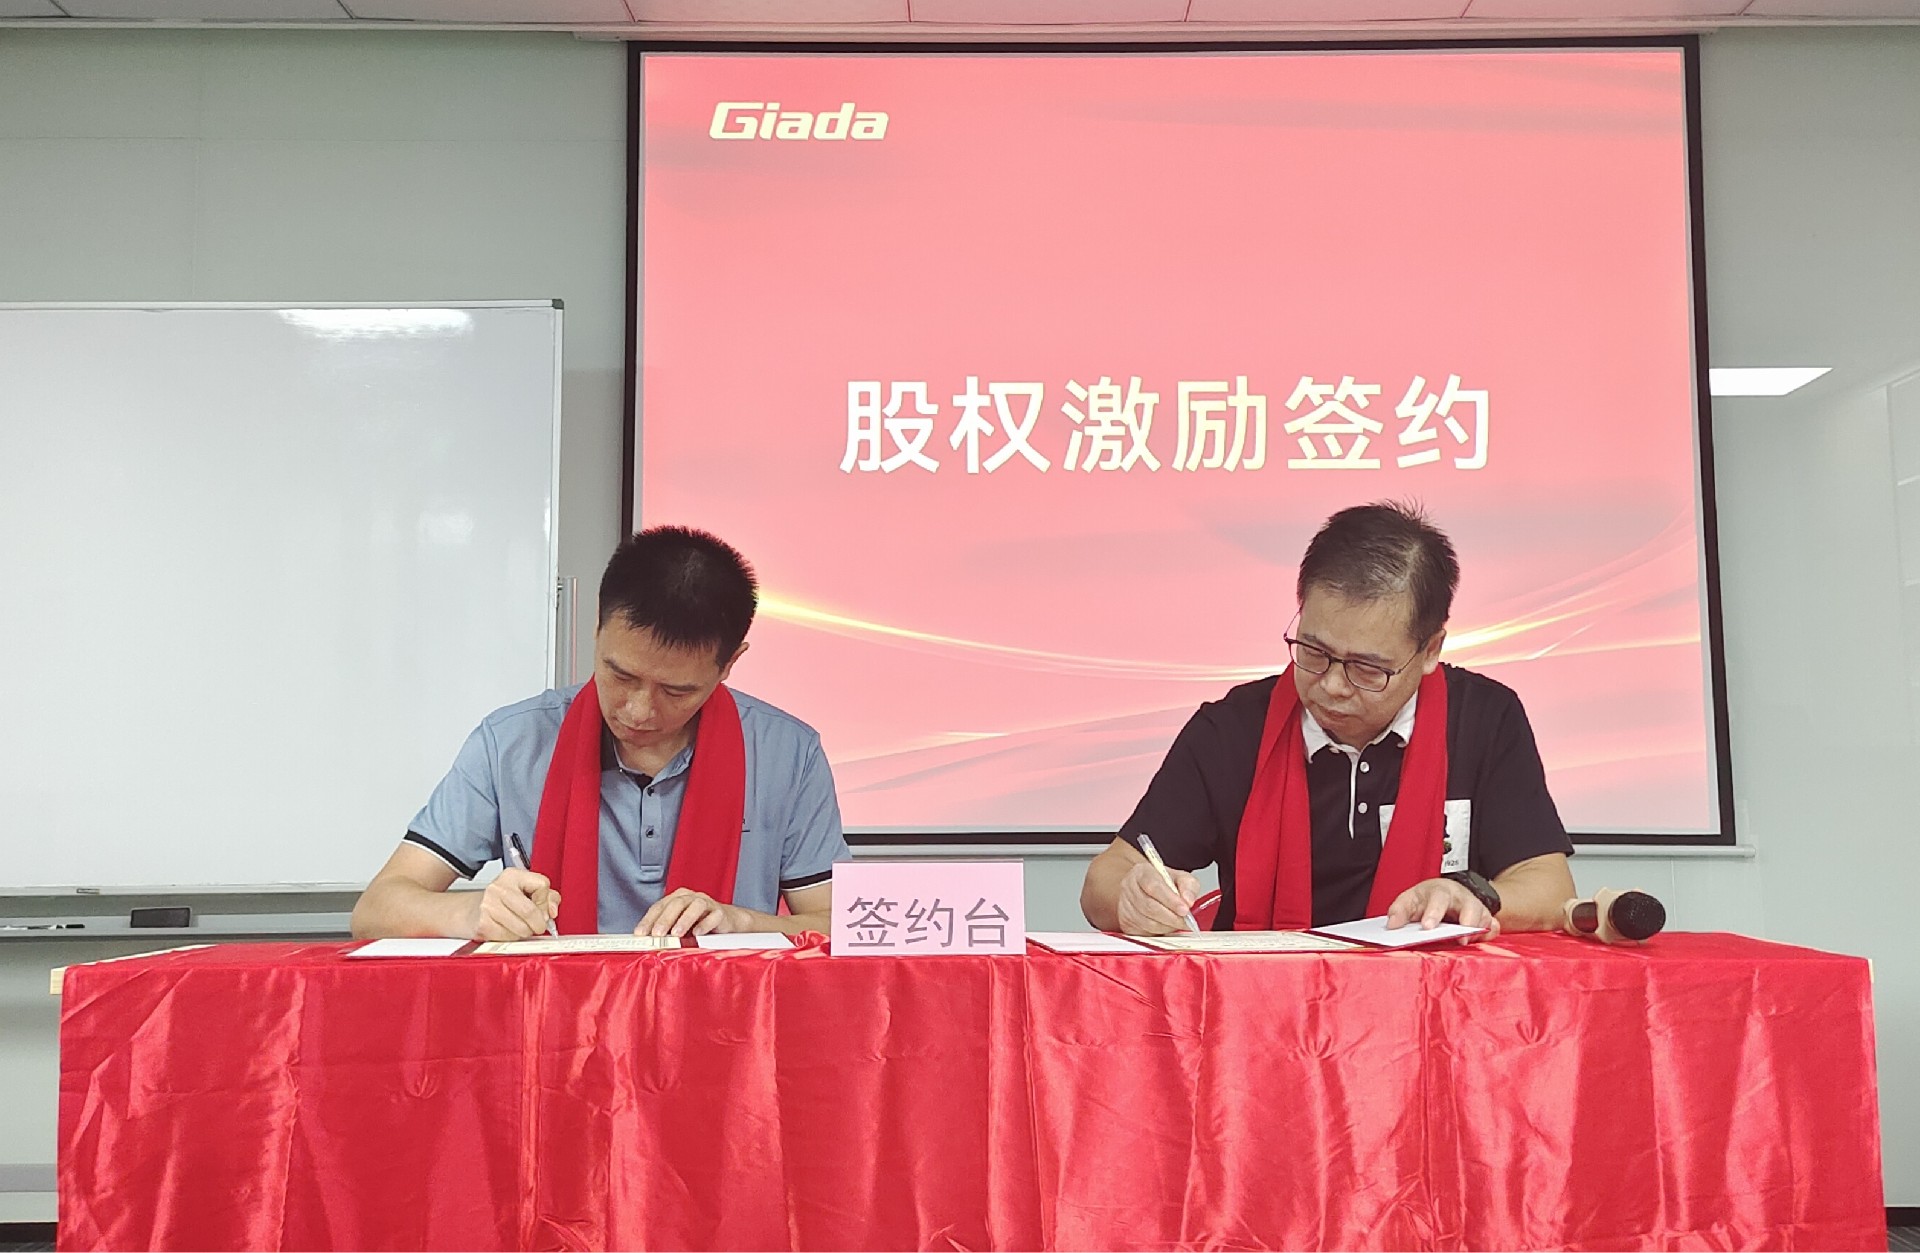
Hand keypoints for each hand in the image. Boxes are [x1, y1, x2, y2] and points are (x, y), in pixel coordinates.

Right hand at [465, 867, 559, 941]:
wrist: (468, 912)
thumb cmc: (500, 902)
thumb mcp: (524, 891)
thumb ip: (546, 897)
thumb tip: (552, 911)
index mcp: (512, 875)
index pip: (542, 885)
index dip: (545, 901)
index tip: (542, 908)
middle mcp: (499, 888)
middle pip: (531, 911)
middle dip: (539, 924)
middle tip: (537, 926)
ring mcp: (488, 906)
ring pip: (522, 928)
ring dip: (526, 933)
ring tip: (519, 927)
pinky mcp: (483, 925)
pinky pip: (509, 938)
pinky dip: (512, 938)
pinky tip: (506, 930)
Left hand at [635, 888, 751, 937]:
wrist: (727, 922)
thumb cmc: (698, 924)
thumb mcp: (679, 926)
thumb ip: (665, 931)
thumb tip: (646, 943)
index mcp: (677, 898)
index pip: (659, 906)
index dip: (648, 920)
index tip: (640, 933)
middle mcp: (691, 897)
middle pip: (676, 904)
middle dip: (665, 919)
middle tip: (657, 934)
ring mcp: (707, 903)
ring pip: (695, 906)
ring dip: (684, 920)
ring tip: (676, 934)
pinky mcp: (720, 912)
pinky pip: (713, 916)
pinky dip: (704, 925)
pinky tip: (697, 934)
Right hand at [1116, 861, 1202, 935]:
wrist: (1147, 891)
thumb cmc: (1164, 884)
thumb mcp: (1181, 878)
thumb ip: (1188, 886)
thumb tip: (1188, 901)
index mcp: (1142, 872)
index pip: (1154, 886)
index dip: (1170, 900)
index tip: (1185, 909)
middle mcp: (1129, 887)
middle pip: (1149, 907)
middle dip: (1172, 917)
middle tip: (1186, 921)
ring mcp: (1125, 906)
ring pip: (1147, 922)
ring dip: (1167, 926)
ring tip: (1178, 923)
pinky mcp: (1125, 922)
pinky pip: (1144, 932)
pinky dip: (1159, 932)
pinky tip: (1166, 926)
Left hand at [1385, 877, 1499, 942]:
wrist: (1448, 894)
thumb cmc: (1427, 899)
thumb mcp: (1410, 900)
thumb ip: (1399, 911)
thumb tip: (1392, 925)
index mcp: (1440, 891)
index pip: (1438, 898)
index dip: (1434, 912)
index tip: (1428, 927)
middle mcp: (1461, 898)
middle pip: (1469, 906)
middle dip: (1467, 921)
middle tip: (1459, 939)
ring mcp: (1475, 908)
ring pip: (1484, 917)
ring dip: (1477, 931)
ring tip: (1466, 942)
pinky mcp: (1485, 920)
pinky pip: (1493, 927)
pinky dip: (1489, 934)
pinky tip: (1480, 940)